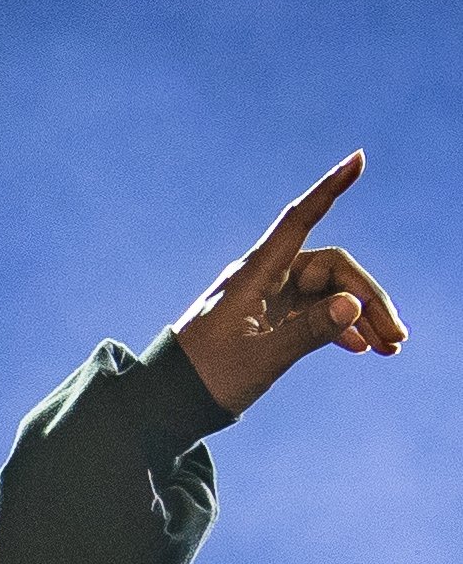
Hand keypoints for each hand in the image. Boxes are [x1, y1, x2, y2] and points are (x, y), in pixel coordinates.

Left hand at [172, 151, 405, 417]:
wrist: (167, 404)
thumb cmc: (205, 379)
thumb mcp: (261, 360)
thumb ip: (308, 333)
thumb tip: (354, 305)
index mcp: (253, 275)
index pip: (299, 219)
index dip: (330, 189)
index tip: (358, 159)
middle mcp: (262, 279)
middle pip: (330, 269)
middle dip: (367, 297)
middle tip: (397, 336)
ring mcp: (265, 300)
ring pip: (326, 294)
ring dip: (358, 316)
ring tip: (389, 348)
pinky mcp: (265, 321)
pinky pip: (311, 313)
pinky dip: (336, 327)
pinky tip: (362, 348)